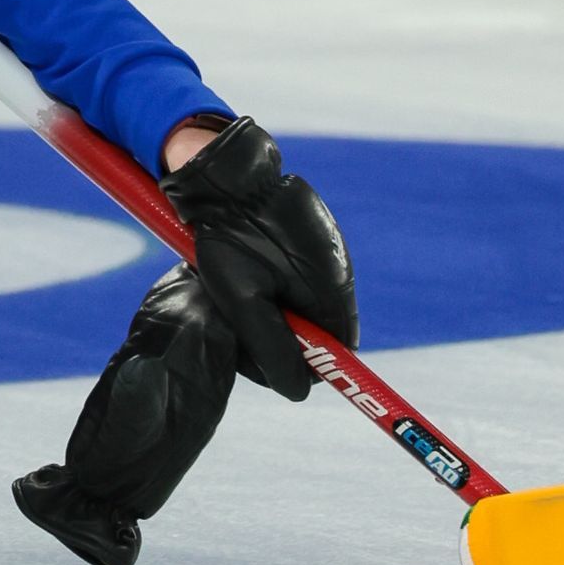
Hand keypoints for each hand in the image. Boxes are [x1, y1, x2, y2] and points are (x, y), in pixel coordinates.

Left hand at [166, 118, 357, 400]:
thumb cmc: (229, 238)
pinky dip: (276, 280)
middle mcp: (339, 267)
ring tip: (239, 290)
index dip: (309, 364)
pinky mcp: (312, 230)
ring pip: (308, 299)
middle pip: (324, 327)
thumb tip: (299, 391)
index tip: (272, 362)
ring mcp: (328, 246)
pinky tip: (245, 266)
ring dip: (278, 307)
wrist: (223, 173)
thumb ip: (273, 350)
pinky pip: (301, 272)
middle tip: (244, 324)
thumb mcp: (244, 303)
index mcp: (332, 288)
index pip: (340, 348)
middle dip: (287, 336)